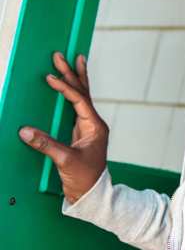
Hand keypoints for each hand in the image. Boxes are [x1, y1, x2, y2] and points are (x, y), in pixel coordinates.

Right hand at [17, 51, 108, 203]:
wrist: (93, 194)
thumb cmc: (84, 178)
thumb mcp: (64, 160)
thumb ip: (46, 145)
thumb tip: (25, 131)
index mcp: (94, 127)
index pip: (79, 101)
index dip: (65, 88)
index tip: (51, 77)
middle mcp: (93, 124)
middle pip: (82, 93)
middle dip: (71, 73)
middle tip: (62, 55)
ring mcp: (87, 127)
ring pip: (80, 97)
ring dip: (75, 79)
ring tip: (74, 60)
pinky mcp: (80, 133)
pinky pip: (75, 107)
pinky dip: (71, 94)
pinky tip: (68, 85)